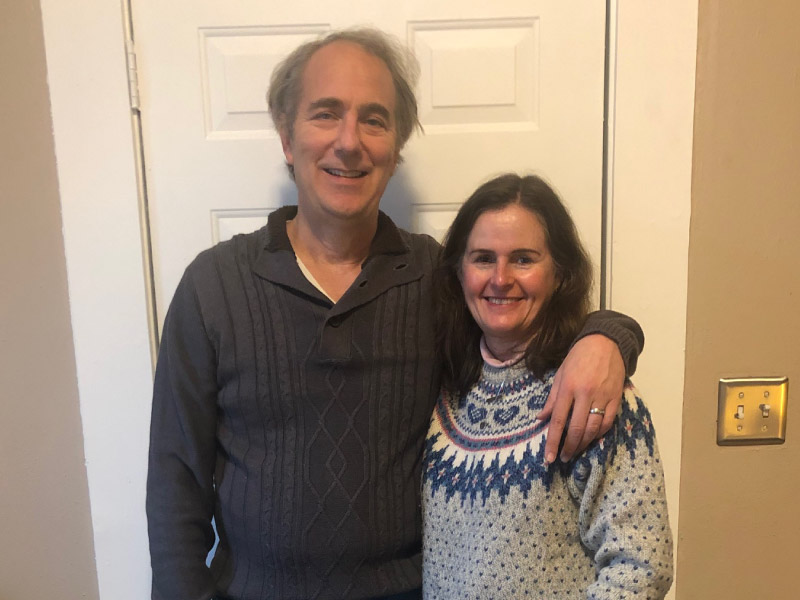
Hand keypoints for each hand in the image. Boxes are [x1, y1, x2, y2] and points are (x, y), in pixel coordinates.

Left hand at [538, 334, 625, 463]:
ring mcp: (602, 397)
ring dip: (583, 444)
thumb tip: (540, 419)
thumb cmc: (578, 357)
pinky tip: (591, 440)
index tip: (549, 458)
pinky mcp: (616, 398)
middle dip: (569, 447)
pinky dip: (599, 435)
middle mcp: (585, 394)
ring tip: (575, 452)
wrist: (605, 343)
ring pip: (593, 429)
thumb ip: (551, 398)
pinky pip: (608, 422)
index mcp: (568, 387)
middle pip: (576, 428)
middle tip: (563, 458)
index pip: (559, 420)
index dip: (553, 442)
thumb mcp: (560, 374)